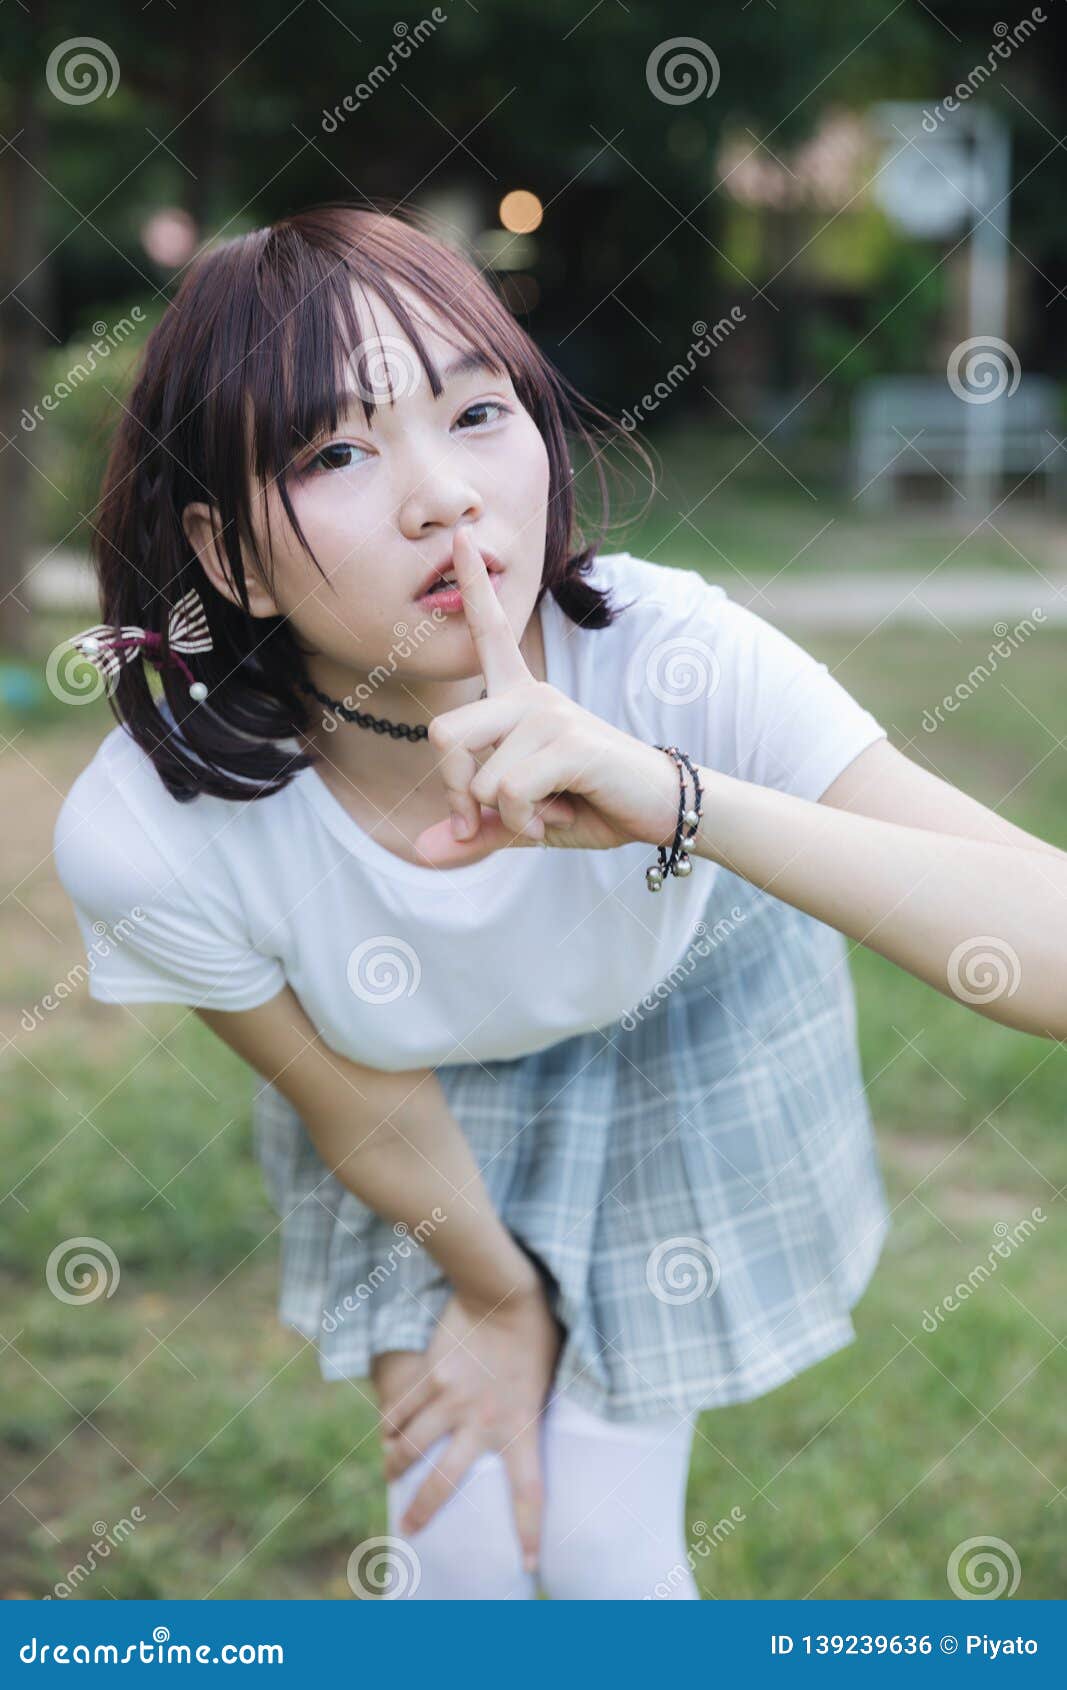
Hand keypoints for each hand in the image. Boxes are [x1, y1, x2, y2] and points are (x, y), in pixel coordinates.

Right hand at [373, 1280, 562, 1569]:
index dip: (529, 1531)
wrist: (502, 1290)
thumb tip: (523, 1427)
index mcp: (520, 1425)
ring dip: (397, 1464)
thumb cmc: (534, 1331)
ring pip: (412, 1445)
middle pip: (445, 1482)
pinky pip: (404, 1408)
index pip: (529, 1491)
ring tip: (390, 1473)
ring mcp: (452, 1400)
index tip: (529, 1565)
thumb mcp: (544, 1379)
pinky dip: (391, 1423)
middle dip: (424, 1511)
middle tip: (409, 1531)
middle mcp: (483, 1421)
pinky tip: (386, 1434)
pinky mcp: (431, 1376)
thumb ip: (528, 1409)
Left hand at [414, 526, 680, 867]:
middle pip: (444, 735)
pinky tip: (556, 816)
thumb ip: (476, 831)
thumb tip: (422, 851)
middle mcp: (532, 696)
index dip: (473, 588)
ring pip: (478, 777)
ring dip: (502, 818)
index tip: (462, 537)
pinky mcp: (568, 742)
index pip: (491, 632)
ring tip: (543, 814)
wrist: (661, 811)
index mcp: (520, 699)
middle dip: (455, 794)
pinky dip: (524, 824)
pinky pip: (509, 793)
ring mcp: (550, 715)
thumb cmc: (591, 805)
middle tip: (485, 822)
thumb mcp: (524, 821)